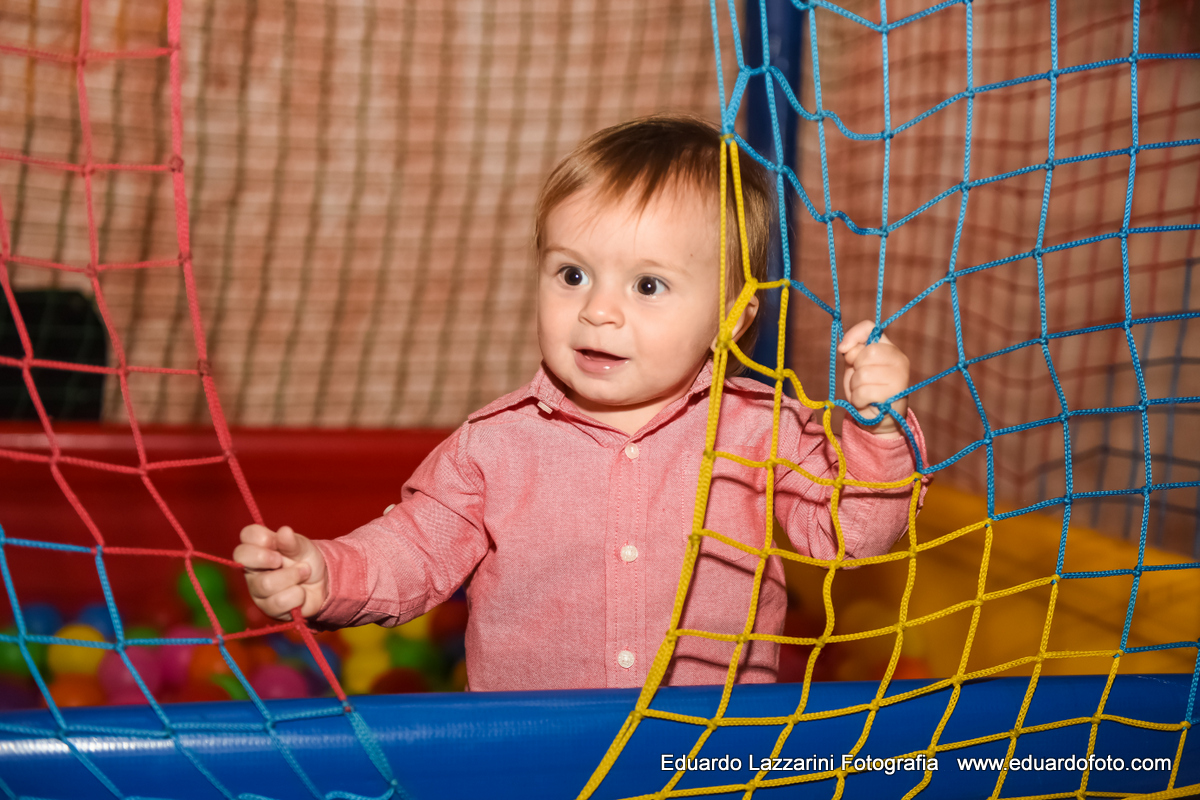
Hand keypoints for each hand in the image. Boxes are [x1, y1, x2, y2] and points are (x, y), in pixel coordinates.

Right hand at [234, 525, 328, 620]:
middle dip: (269, 558)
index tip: (275, 542)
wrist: (322, 584)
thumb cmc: (306, 561)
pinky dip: (298, 595)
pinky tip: (301, 592)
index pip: (246, 535)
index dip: (261, 537)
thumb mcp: (303, 547)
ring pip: (266, 584)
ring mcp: (257, 590)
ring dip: (293, 577)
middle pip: (245, 560)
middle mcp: (252, 569)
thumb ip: (292, 541)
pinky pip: (279, 602)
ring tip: (303, 574)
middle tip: (282, 560)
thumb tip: (284, 531)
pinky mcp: (268, 608)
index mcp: (258, 547)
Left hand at [838, 320, 909, 435]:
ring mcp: (900, 376)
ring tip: (864, 392)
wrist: (879, 419)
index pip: (870, 327)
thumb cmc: (866, 389)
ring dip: (855, 387)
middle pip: (866, 353)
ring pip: (863, 374)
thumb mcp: (856, 367)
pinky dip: (858, 400)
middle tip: (861, 380)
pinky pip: (863, 392)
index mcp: (888, 348)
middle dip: (855, 368)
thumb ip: (852, 353)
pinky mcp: (895, 394)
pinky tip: (866, 402)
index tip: (843, 349)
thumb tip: (844, 347)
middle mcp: (899, 359)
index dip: (853, 335)